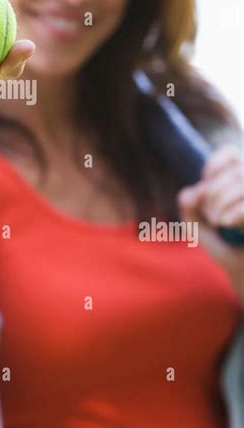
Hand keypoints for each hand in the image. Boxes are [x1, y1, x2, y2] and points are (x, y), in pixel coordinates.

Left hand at [177, 144, 243, 304]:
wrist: (243, 274)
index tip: (205, 189)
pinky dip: (232, 212)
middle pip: (234, 170)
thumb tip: (197, 190)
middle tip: (210, 215)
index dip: (213, 166)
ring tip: (218, 222)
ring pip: (241, 183)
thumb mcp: (197, 223)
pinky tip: (226, 224)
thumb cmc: (223, 246)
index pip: (230, 153)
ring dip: (220, 202)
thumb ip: (188, 202)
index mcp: (241, 180)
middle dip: (212, 192)